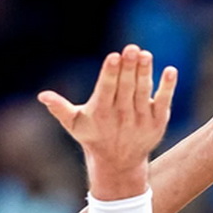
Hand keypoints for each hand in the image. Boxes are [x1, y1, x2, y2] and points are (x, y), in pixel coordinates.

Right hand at [39, 45, 177, 200]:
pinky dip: (167, 88)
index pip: (106, 89)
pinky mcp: (158, 122)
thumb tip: (43, 96)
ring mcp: (141, 119)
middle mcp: (122, 116)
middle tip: (132, 49)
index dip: (110, 73)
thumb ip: (60, 109)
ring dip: (145, 73)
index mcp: (101, 113)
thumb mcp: (75, 125)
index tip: (114, 57)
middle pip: (126, 88)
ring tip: (145, 55)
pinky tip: (170, 71)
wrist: (119, 163)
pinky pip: (164, 102)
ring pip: (143, 92)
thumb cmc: (94, 137)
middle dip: (129, 68)